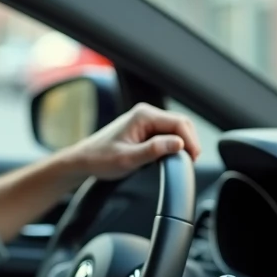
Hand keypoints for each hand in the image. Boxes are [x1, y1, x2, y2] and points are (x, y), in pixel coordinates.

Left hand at [62, 103, 200, 181]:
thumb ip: (153, 150)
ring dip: (182, 144)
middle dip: (189, 142)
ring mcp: (146, 121)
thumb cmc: (100, 159)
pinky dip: (173, 145)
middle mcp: (146, 113)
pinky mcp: (145, 129)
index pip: (179, 123)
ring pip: (175, 129)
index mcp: (143, 115)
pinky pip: (167, 134)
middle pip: (181, 124)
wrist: (84, 160)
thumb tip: (178, 144)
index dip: (190, 141)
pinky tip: (171, 158)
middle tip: (190, 162)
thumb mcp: (127, 159)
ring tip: (183, 161)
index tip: (193, 159)